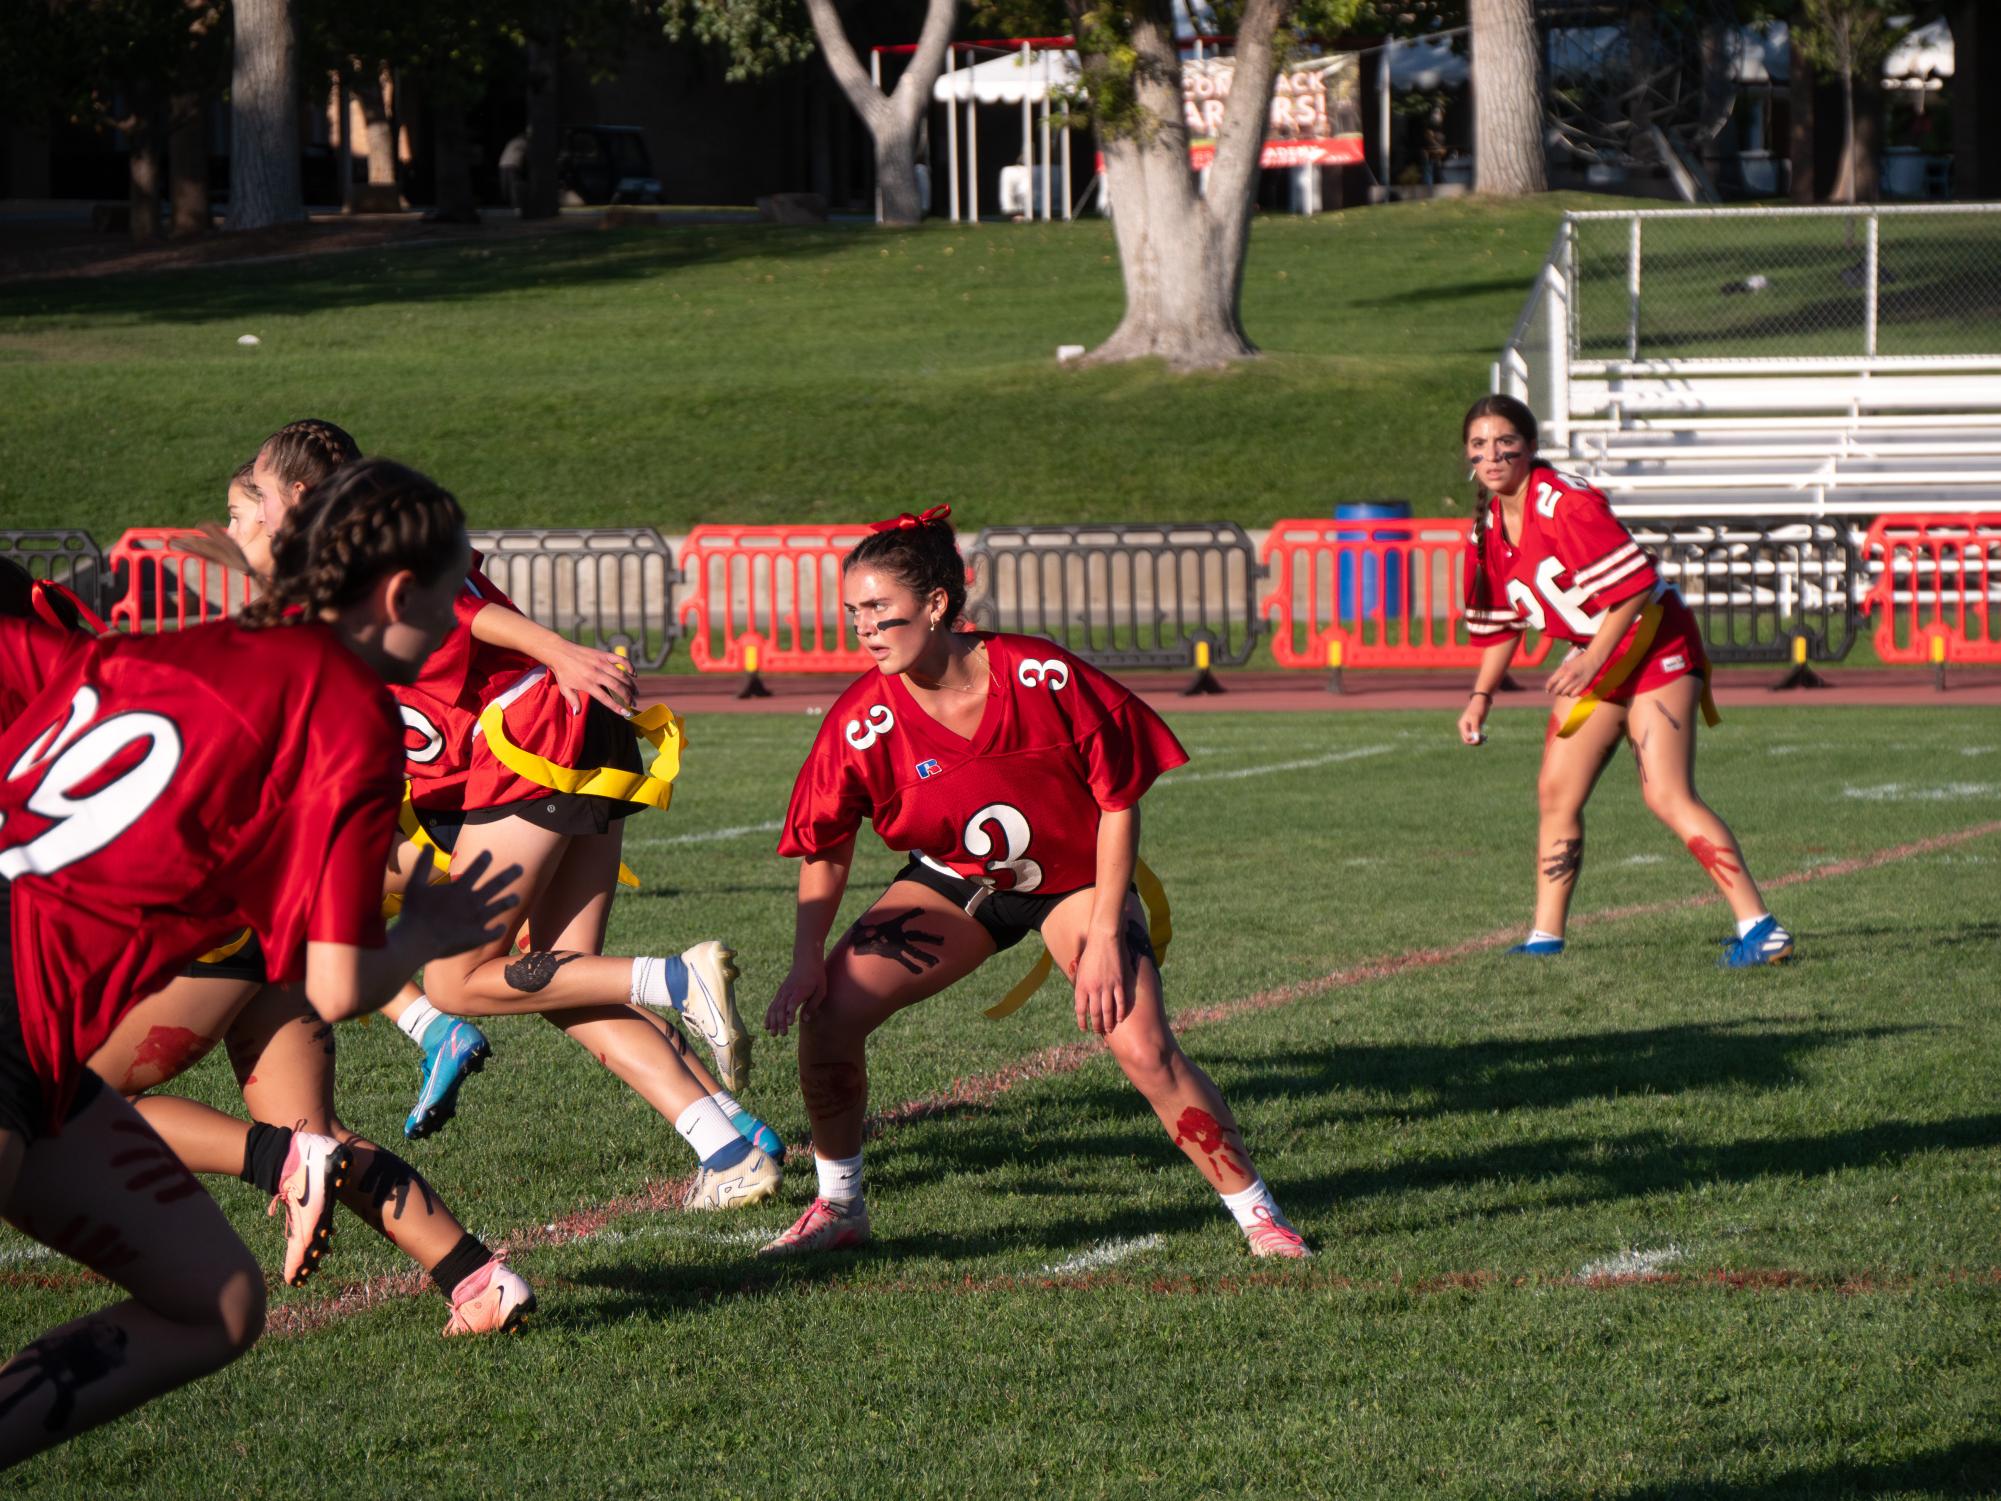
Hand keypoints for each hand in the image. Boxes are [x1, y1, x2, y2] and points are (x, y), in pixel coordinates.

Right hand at [398, 848, 520, 958]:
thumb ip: (423, 864)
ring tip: (516, 897)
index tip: (489, 854)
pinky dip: (499, 929)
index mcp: (460, 888)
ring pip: (500, 906)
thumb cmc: (414, 912)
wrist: (417, 941)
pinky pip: (494, 932)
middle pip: (497, 884)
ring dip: (509, 900)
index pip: (477, 868)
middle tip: (520, 868)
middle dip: (510, 874)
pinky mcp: (478, 937)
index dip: (484, 859)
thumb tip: (427, 845)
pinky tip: (502, 926)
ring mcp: (478, 920)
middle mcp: (473, 902)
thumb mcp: (415, 884)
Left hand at [545, 637, 637, 717]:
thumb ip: (573, 702)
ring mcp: (601, 663)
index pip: (605, 698)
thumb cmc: (562, 672)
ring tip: (636, 692)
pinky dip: (629, 666)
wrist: (560, 652)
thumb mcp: (565, 689)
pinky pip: (620, 659)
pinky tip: (633, 673)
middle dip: (628, 696)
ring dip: (631, 684)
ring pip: (621, 675)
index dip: (617, 707)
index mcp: (587, 683)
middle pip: (617, 687)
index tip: (626, 713)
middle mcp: (596, 673)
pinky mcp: (603, 654)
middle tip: (633, 703)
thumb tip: (578, 714)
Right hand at [766, 956, 827, 1036]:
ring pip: (774, 1008)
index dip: (790, 1012)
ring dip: (773, 1022)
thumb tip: (805, 1020)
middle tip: (782, 1034)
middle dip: (780, 1022)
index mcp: (800, 990)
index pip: (793, 1002)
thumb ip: (813, 1005)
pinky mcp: (780, 993)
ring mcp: (782, 992)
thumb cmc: (816, 976)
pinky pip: (772, 1005)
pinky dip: (769, 1016)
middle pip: (781, 1008)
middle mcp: (788, 991)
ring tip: (773, 1034)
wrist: (806, 960)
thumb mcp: (821, 990)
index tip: (790, 1023)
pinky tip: (767, 1026)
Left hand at [1070, 932, 1131, 1036]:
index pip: (1080, 1010)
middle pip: (1095, 1013)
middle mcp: (1093, 988)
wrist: (1104, 939)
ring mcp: (1107, 986)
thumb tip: (1082, 1002)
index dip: (1082, 1021)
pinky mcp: (1119, 982)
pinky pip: (1120, 1002)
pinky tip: (1120, 1019)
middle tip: (1098, 1032)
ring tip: (1109, 1029)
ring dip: (1108, 1022)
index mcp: (1081, 985)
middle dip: (1096, 1025)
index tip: (1084, 1028)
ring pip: (1108, 1010)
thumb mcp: (1081, 971)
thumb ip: (1081, 986)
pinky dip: (1120, 1012)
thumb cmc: (1091, 954)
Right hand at [1458, 697, 1488, 746]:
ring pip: (1471, 739)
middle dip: (1475, 742)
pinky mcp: (1474, 727)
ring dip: (1478, 741)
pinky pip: (1475, 736)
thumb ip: (1475, 728)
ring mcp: (1469, 728)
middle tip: (1484, 739)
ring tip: (1486, 738)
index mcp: (1463, 725)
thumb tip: (1475, 738)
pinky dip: (1480, 738)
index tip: (1482, 736)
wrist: (1482, 701)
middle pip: (1467, 740)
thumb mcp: (1476, 718)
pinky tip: (1485, 737)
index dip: (1474, 740)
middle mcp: (1464, 728)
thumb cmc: (1478, 708)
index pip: (1466, 738)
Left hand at [1544, 649, 1603, 699]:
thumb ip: (1559, 673)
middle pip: (1557, 689)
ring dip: (1562, 693)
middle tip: (1555, 692)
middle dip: (1555, 692)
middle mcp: (1569, 676)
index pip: (1551, 681)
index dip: (1548, 687)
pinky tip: (1570, 693)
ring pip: (1565, 693)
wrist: (1592, 660)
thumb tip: (1552, 684)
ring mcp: (1576, 682)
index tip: (1547, 690)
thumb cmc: (1577, 662)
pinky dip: (1570, 695)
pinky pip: (1573, 695)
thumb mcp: (1566, 665)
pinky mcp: (1583, 685)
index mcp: (1563, 670)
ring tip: (1563, 692)